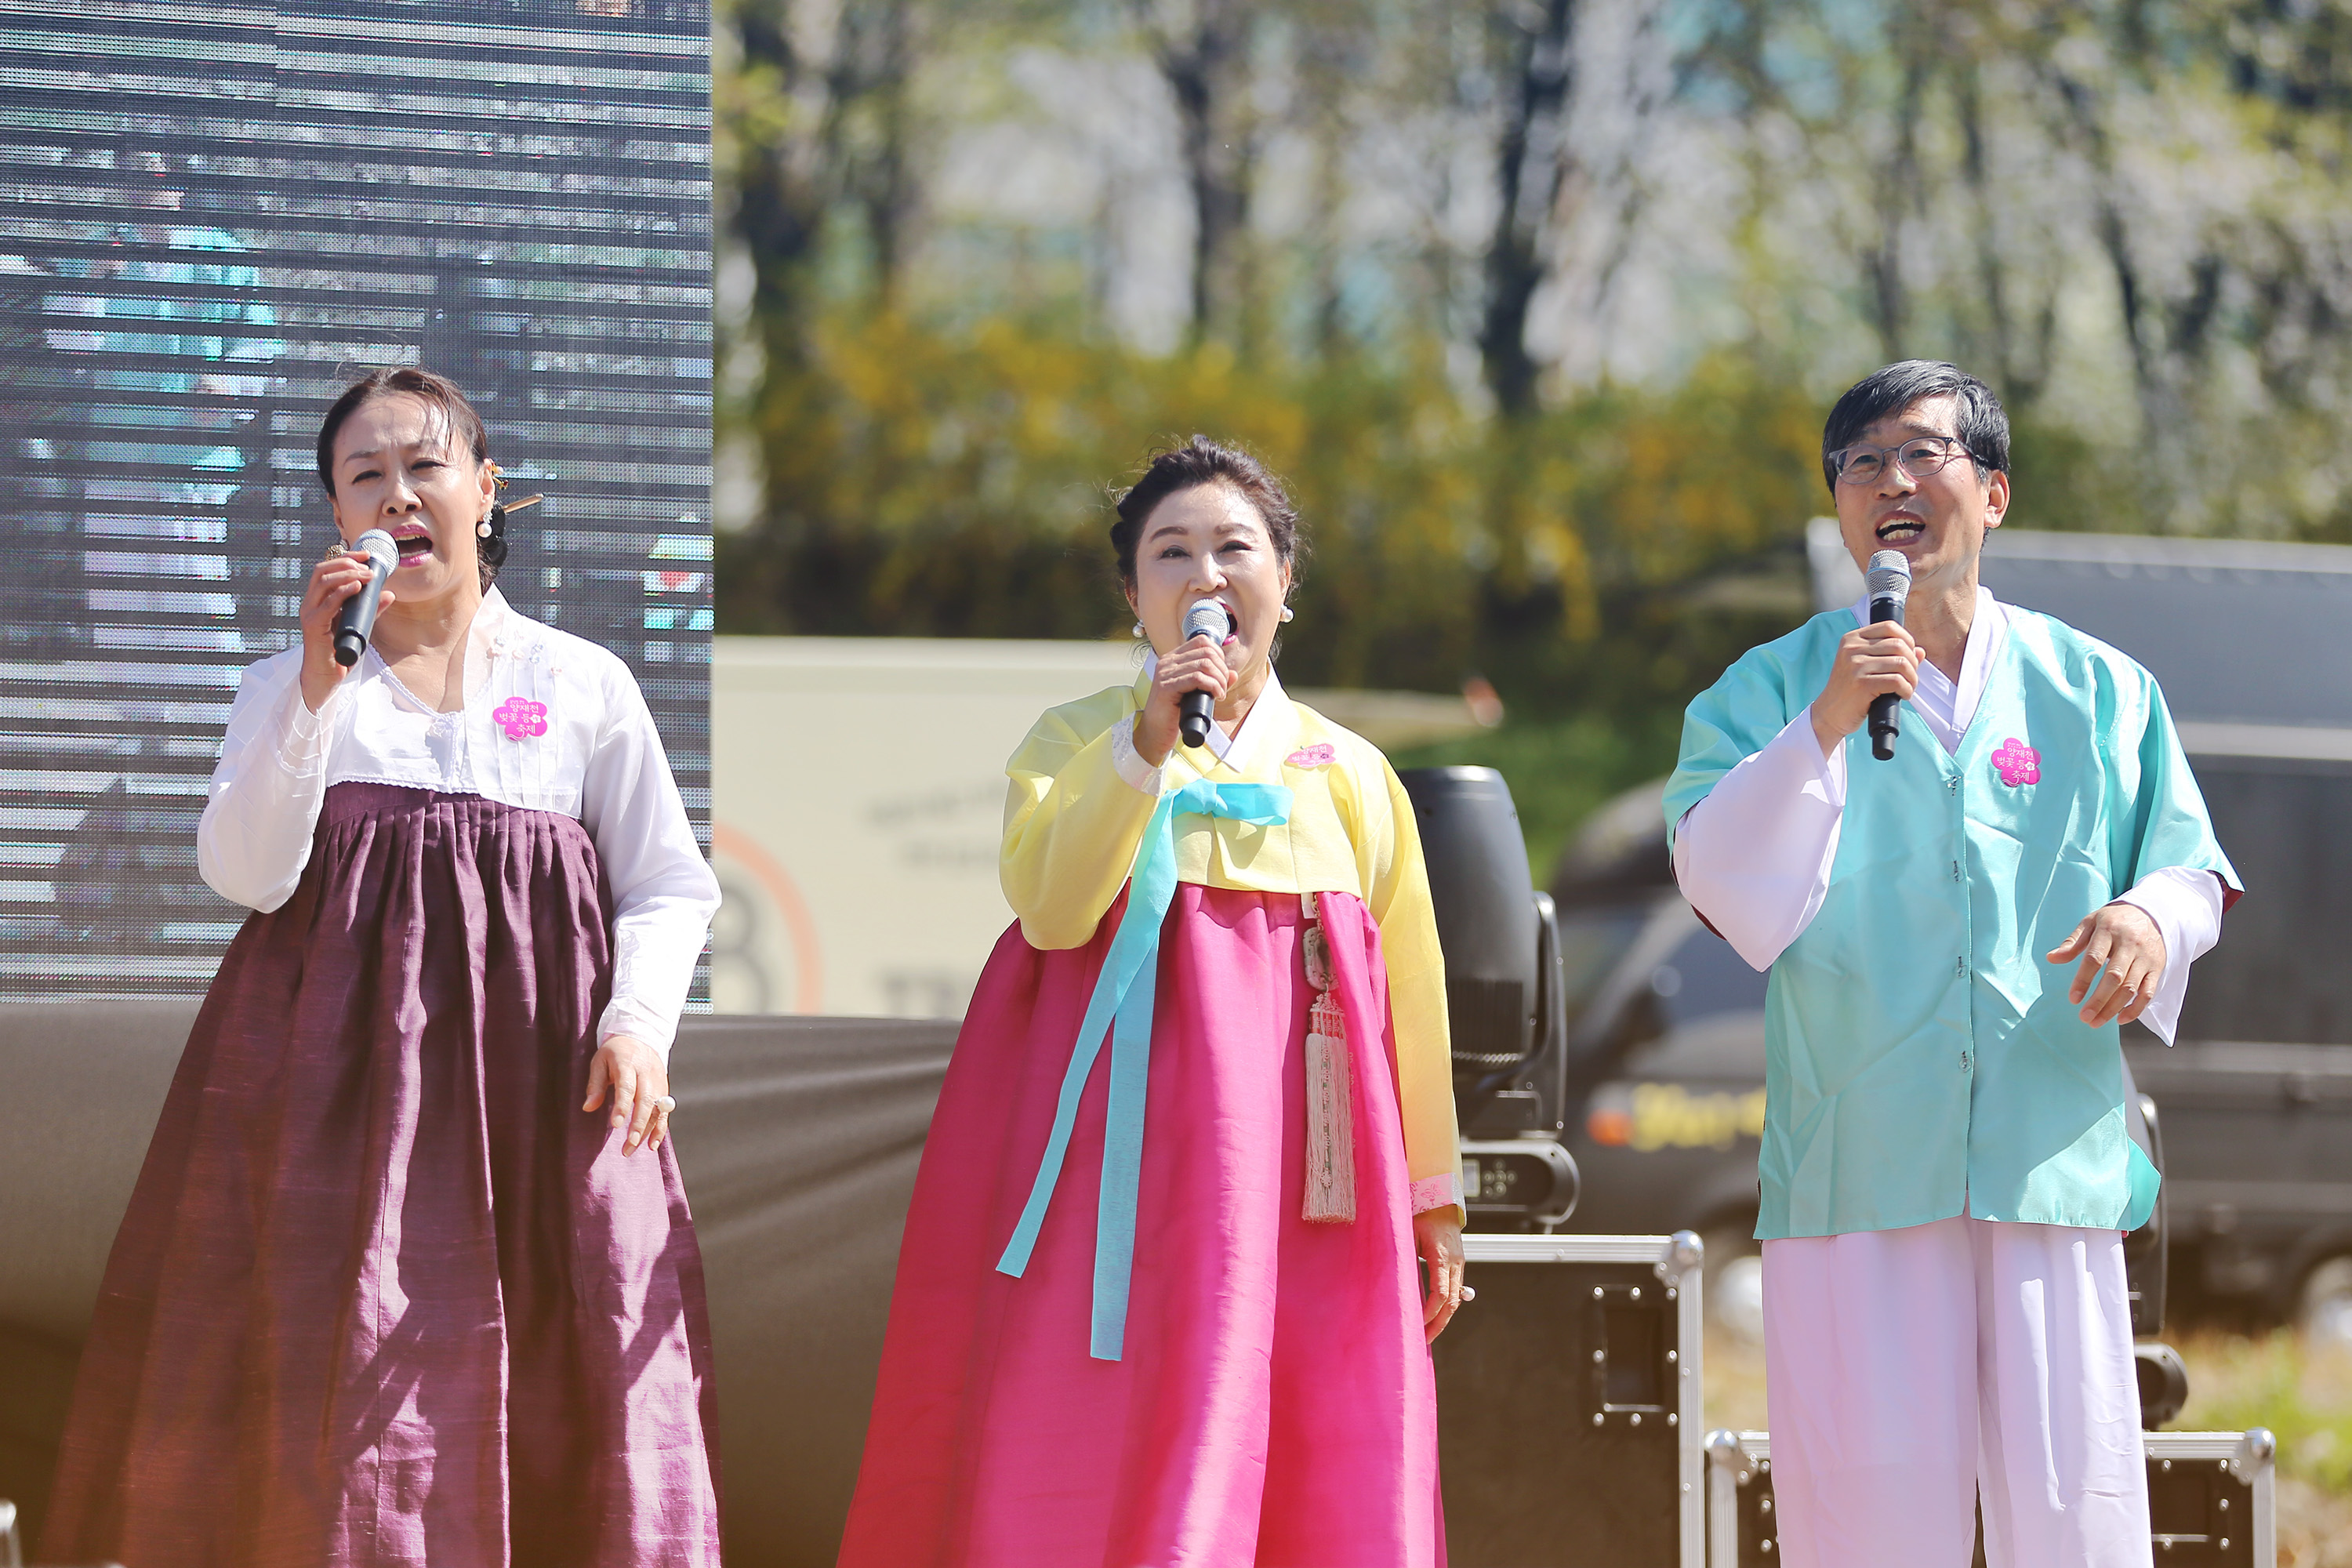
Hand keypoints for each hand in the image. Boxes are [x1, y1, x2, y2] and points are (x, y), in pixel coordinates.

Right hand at [297, 549, 395, 712]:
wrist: (326, 677)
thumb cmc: (340, 651)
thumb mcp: (360, 625)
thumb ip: (371, 610)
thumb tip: (389, 594)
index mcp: (318, 599)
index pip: (327, 569)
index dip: (346, 557)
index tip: (367, 555)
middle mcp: (310, 602)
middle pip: (322, 570)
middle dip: (346, 562)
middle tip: (368, 566)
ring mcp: (309, 613)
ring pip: (323, 582)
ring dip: (348, 574)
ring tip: (367, 576)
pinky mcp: (313, 626)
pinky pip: (327, 604)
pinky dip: (342, 592)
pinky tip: (356, 587)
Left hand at [584, 1034, 670, 1154]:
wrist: (641, 1038)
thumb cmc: (615, 1052)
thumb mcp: (599, 1062)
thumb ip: (595, 1085)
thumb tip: (588, 1108)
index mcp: (628, 1063)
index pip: (627, 1087)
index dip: (623, 1106)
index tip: (616, 1124)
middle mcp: (647, 1073)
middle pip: (646, 1101)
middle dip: (638, 1125)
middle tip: (628, 1145)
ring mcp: (659, 1081)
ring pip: (657, 1109)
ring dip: (647, 1131)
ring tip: (633, 1148)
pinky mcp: (665, 1089)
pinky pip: (665, 1112)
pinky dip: (660, 1129)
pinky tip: (652, 1145)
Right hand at [1132, 630, 1232, 766]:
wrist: (1156, 733)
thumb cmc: (1174, 713)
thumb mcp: (1197, 692)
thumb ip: (1214, 680)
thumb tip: (1233, 673)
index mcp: (1173, 659)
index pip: (1202, 641)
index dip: (1219, 655)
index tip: (1221, 673)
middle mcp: (1167, 662)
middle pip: (1206, 652)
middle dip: (1222, 669)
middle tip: (1223, 687)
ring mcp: (1165, 674)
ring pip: (1204, 664)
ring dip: (1219, 680)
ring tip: (1219, 693)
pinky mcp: (1166, 688)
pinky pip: (1197, 678)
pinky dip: (1213, 686)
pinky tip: (1215, 696)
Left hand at [1414, 1208, 1468, 1343]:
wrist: (1442, 1201)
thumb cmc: (1421, 1215)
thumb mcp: (1409, 1233)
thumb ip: (1404, 1256)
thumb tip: (1394, 1282)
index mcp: (1443, 1257)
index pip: (1440, 1293)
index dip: (1430, 1312)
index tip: (1417, 1325)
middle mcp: (1456, 1263)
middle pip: (1452, 1302)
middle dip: (1438, 1324)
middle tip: (1424, 1341)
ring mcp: (1460, 1265)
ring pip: (1456, 1299)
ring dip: (1443, 1318)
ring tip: (1428, 1334)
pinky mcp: (1458, 1265)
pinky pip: (1454, 1290)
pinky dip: (1445, 1306)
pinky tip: (1434, 1316)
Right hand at [1809, 620, 1920, 755]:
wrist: (1829, 714)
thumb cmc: (1850, 690)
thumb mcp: (1865, 666)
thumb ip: (1891, 655)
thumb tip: (1920, 651)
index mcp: (1852, 639)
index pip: (1889, 627)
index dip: (1907, 640)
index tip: (1909, 657)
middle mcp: (1852, 649)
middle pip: (1899, 645)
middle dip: (1913, 663)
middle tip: (1910, 677)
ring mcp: (1855, 665)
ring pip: (1901, 663)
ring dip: (1912, 678)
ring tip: (1908, 687)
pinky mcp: (1861, 684)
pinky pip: (1897, 681)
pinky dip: (1907, 690)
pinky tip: (1903, 695)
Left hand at [2047, 902, 2167, 1026]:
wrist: (2150, 914)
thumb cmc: (2113, 921)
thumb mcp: (2090, 923)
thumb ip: (2072, 943)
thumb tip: (2051, 958)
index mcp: (2109, 931)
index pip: (2094, 959)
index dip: (2083, 980)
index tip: (2073, 999)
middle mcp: (2130, 945)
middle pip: (2114, 977)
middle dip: (2099, 1000)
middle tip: (2084, 1017)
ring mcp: (2146, 957)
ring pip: (2131, 988)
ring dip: (2113, 1008)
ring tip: (2096, 1022)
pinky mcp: (2157, 967)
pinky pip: (2149, 992)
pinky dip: (2136, 1008)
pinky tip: (2120, 1019)